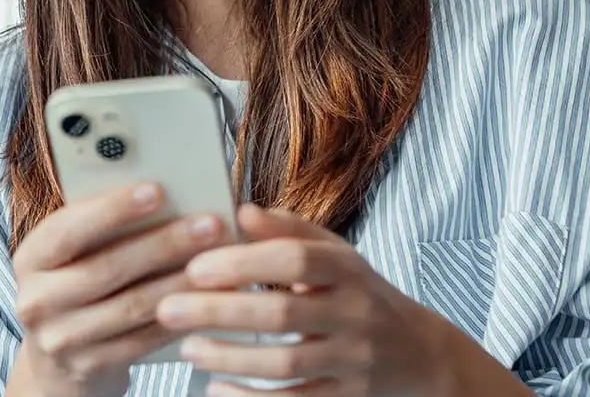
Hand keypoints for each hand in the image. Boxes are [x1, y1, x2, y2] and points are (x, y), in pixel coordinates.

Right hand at [8, 182, 232, 396]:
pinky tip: (207, 299)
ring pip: (132, 305)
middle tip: (208, 224)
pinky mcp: (90, 366)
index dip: (112, 209)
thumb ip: (99, 228)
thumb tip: (161, 193)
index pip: (68, 229)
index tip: (157, 190)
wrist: (57, 363)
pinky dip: (179, 316)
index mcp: (31, 258)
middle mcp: (37, 300)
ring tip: (218, 260)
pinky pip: (144, 339)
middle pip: (106, 268)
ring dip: (180, 281)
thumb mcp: (70, 256)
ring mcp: (61, 338)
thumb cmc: (73, 288)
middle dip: (163, 243)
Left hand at [154, 205, 453, 395]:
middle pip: (284, 313)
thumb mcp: (336, 256)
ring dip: (230, 357)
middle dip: (220, 312)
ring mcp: (353, 360)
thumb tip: (241, 210)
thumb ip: (290, 232)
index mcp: (347, 270)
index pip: (296, 260)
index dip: (244, 262)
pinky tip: (215, 391)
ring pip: (286, 363)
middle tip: (168, 309)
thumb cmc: (360, 295)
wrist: (420, 355)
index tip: (196, 267)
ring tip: (186, 349)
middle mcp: (354, 313)